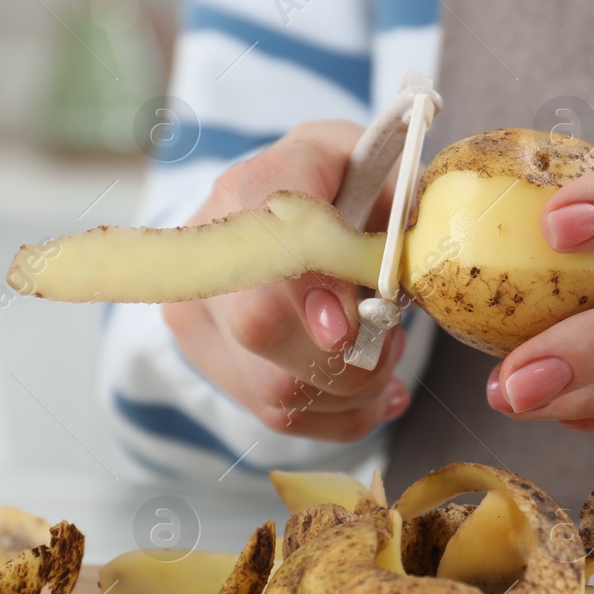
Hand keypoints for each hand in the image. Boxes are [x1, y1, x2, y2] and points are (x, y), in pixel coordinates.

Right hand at [163, 120, 410, 440]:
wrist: (294, 205)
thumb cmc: (352, 189)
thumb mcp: (386, 177)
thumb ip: (395, 221)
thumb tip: (388, 288)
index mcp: (257, 185)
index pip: (269, 238)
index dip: (309, 285)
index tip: (349, 324)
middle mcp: (211, 247)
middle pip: (260, 327)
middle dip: (349, 356)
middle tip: (391, 338)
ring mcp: (198, 307)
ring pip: (274, 388)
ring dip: (352, 389)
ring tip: (382, 353)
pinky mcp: (207, 355)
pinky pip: (279, 416)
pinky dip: (341, 416)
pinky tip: (371, 393)